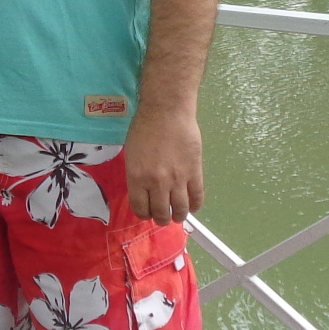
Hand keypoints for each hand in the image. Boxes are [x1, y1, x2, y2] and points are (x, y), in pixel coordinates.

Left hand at [122, 103, 204, 224]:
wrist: (167, 111)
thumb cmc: (144, 127)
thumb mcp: (131, 153)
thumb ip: (137, 174)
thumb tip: (143, 190)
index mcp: (137, 177)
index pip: (140, 207)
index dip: (143, 214)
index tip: (146, 213)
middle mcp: (157, 182)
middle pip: (160, 212)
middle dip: (161, 219)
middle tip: (162, 218)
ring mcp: (178, 179)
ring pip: (180, 209)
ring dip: (178, 216)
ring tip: (177, 216)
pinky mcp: (195, 172)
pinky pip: (197, 197)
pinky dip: (195, 206)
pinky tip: (192, 207)